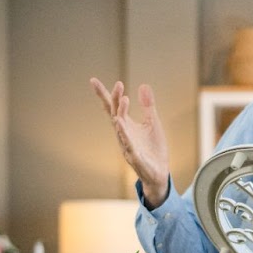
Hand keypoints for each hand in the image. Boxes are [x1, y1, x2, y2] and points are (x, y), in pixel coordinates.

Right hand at [90, 78, 170, 205]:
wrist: (159, 172)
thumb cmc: (153, 148)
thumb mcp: (152, 123)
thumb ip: (147, 105)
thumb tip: (143, 85)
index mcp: (126, 125)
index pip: (112, 106)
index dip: (104, 93)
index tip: (93, 80)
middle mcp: (123, 133)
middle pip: (114, 113)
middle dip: (115, 99)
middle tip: (119, 84)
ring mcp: (127, 144)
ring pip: (120, 127)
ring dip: (121, 113)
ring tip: (124, 99)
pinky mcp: (134, 156)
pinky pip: (128, 144)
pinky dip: (124, 134)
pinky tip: (121, 123)